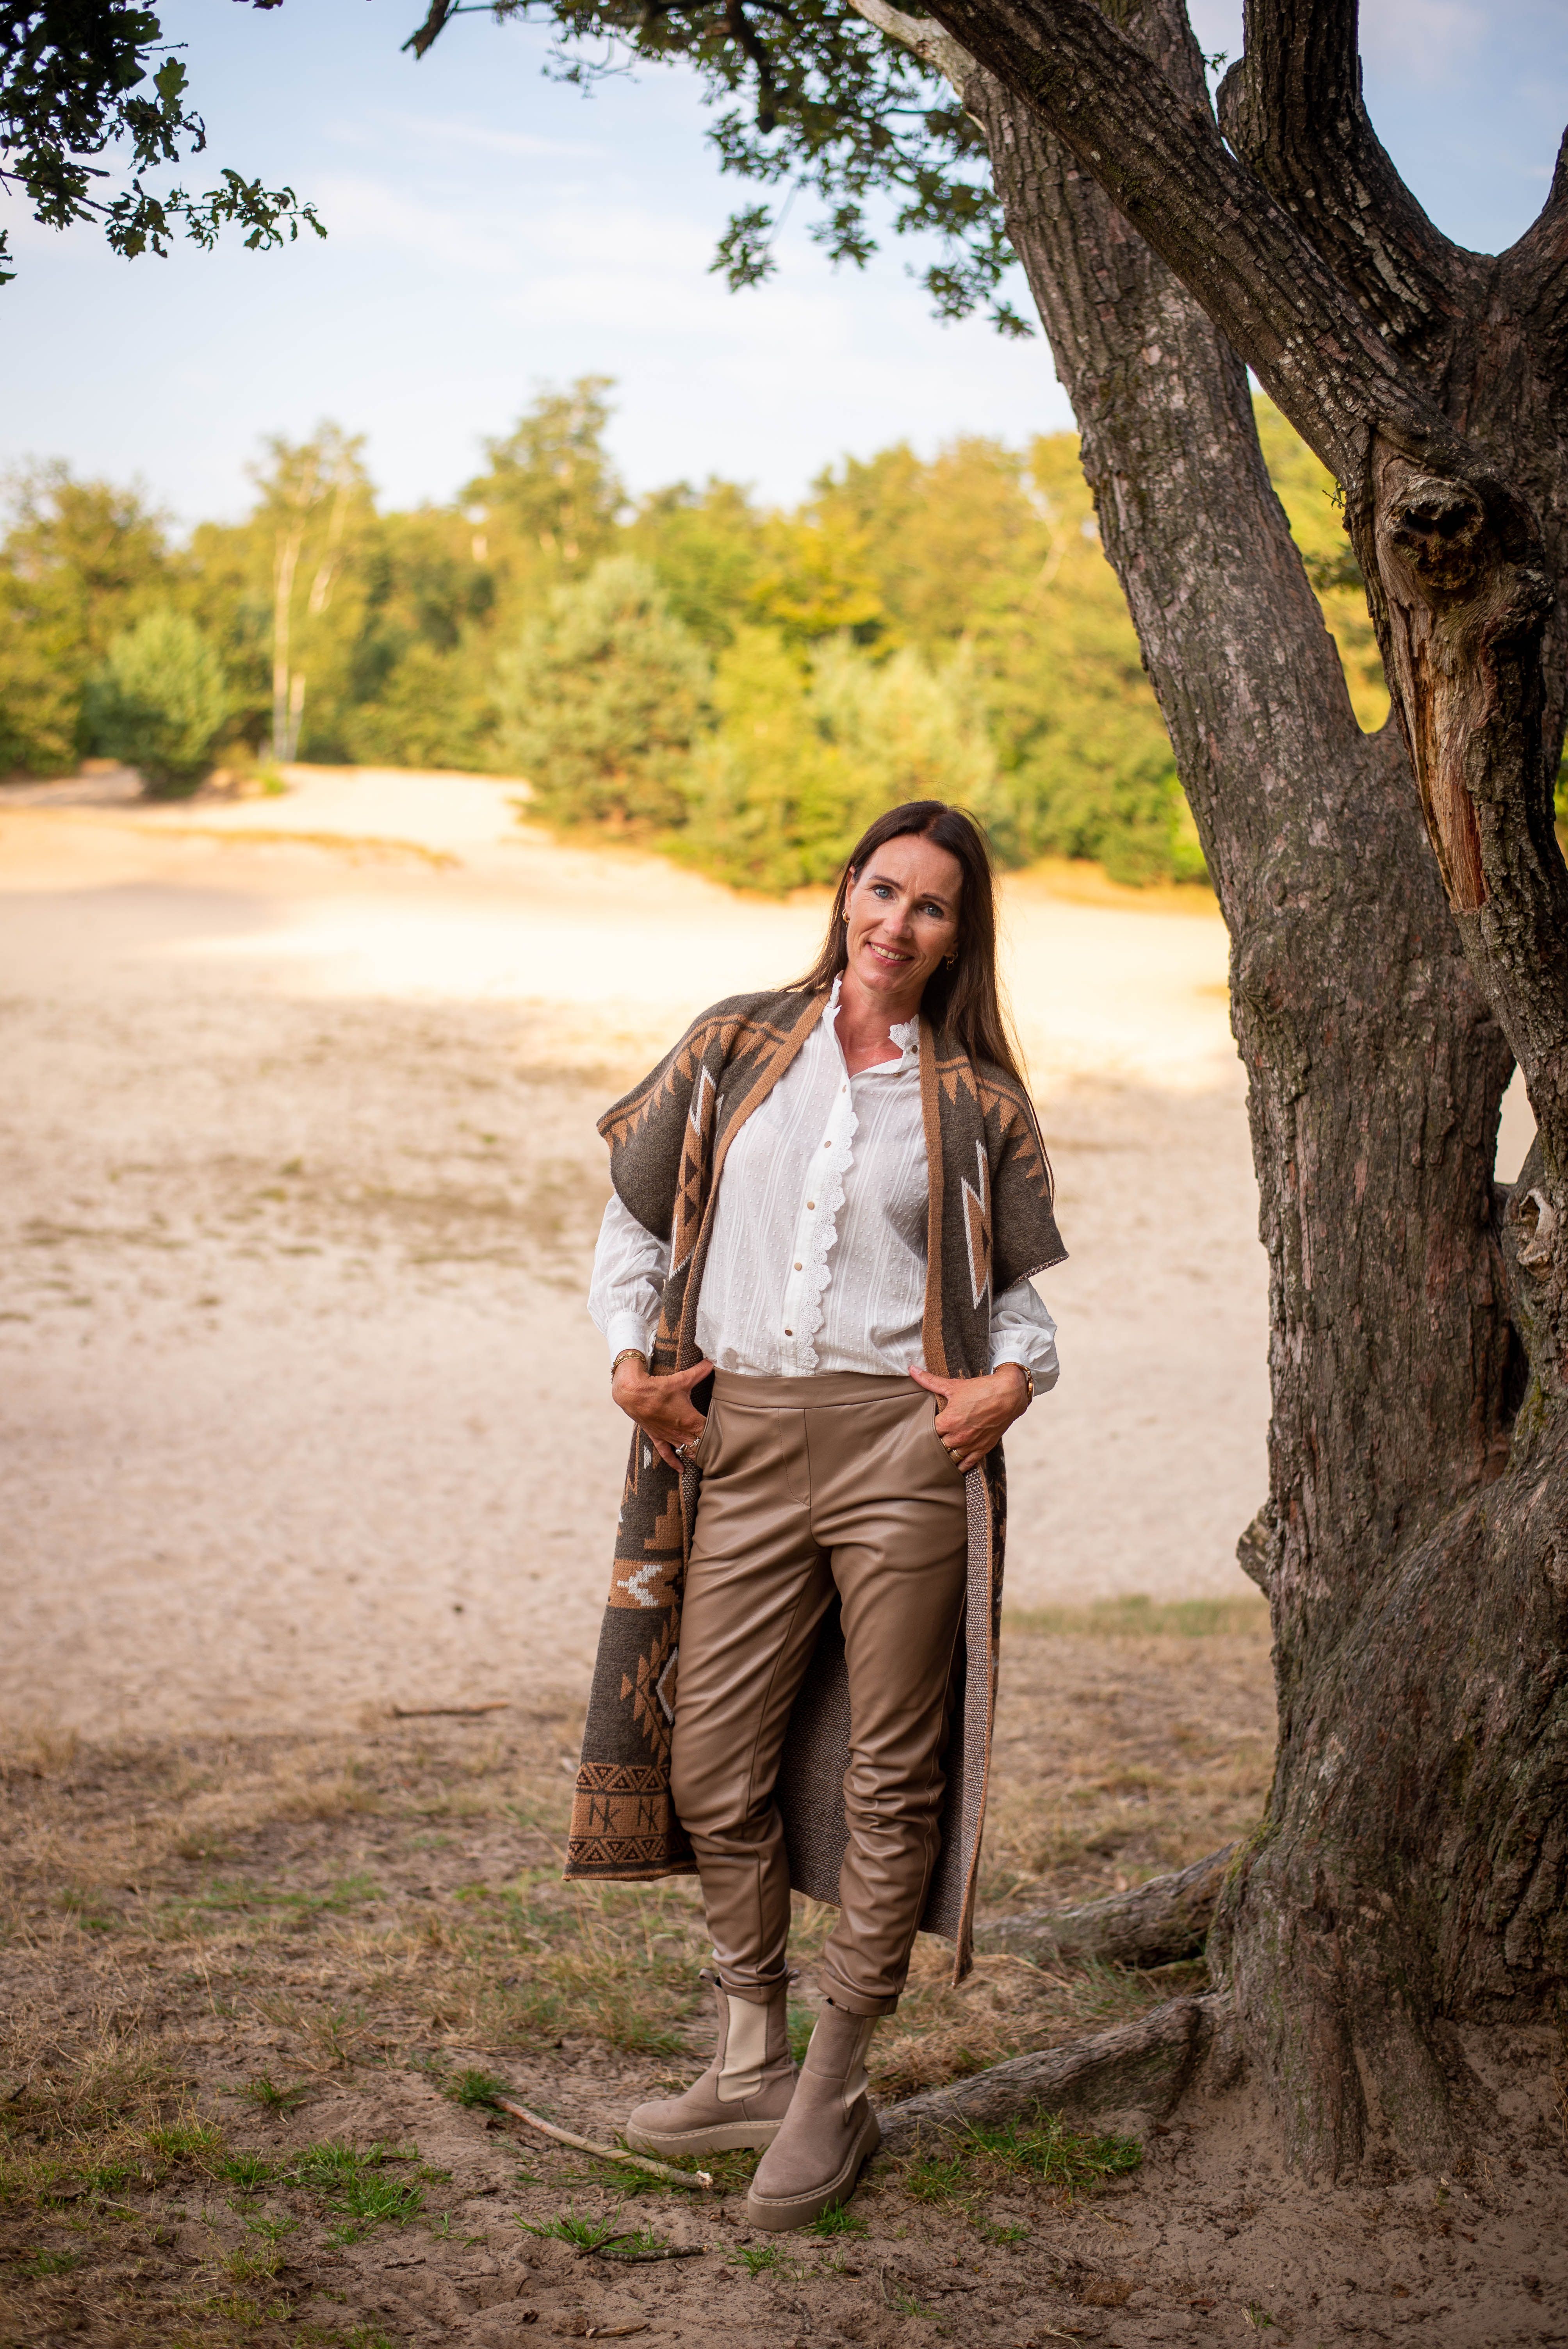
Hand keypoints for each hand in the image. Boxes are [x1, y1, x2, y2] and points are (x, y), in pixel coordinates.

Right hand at [611, 1355, 714, 1470]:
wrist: (633, 1394)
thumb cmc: (657, 1388)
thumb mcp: (681, 1380)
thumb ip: (698, 1372)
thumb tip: (711, 1362)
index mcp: (690, 1420)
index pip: (709, 1433)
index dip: (719, 1436)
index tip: (729, 1439)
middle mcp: (680, 1432)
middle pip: (699, 1445)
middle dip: (709, 1448)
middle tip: (720, 1453)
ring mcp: (668, 1436)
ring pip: (686, 1450)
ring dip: (695, 1454)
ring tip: (706, 1460)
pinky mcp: (657, 1436)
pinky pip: (666, 1453)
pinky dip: (674, 1461)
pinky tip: (681, 1469)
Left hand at [910, 1363, 1028, 1473]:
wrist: (1009, 1395)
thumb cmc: (981, 1390)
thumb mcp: (953, 1385)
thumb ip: (930, 1381)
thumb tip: (912, 1370)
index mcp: (948, 1421)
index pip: (926, 1433)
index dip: (922, 1431)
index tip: (919, 1429)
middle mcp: (958, 1436)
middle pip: (937, 1447)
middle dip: (932, 1444)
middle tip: (926, 1442)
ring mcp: (970, 1445)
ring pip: (950, 1458)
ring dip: (944, 1455)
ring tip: (938, 1453)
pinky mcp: (982, 1449)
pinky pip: (966, 1465)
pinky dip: (959, 1466)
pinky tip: (953, 1465)